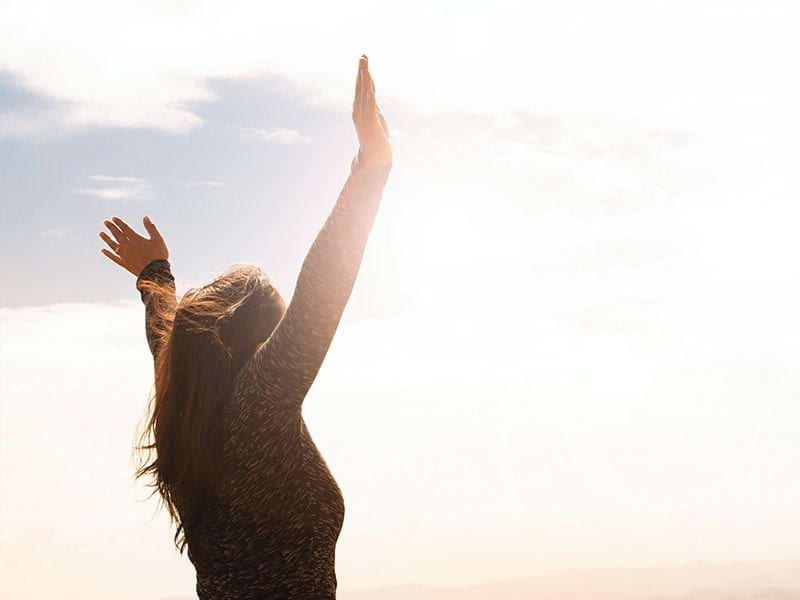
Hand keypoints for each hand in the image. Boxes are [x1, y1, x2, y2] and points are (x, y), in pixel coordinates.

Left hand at [99, 215, 169, 276]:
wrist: (156, 272)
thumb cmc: (159, 255)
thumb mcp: (158, 239)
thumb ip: (151, 228)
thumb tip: (145, 217)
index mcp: (136, 239)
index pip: (125, 228)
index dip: (119, 223)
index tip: (113, 218)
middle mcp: (128, 246)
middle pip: (117, 235)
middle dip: (111, 228)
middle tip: (105, 222)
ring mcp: (125, 255)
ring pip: (113, 245)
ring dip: (107, 239)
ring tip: (101, 233)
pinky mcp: (124, 263)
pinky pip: (114, 257)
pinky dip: (108, 254)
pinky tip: (103, 250)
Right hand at [351, 54, 392, 171]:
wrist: (374, 157)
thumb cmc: (376, 140)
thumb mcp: (375, 118)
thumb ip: (372, 106)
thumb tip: (372, 97)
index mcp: (360, 109)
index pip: (361, 88)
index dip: (362, 74)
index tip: (364, 60)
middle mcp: (358, 110)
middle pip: (360, 86)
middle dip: (362, 71)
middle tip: (363, 56)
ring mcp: (362, 115)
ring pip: (363, 92)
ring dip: (364, 76)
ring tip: (364, 63)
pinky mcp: (369, 120)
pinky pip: (369, 101)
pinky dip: (368, 90)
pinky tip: (369, 80)